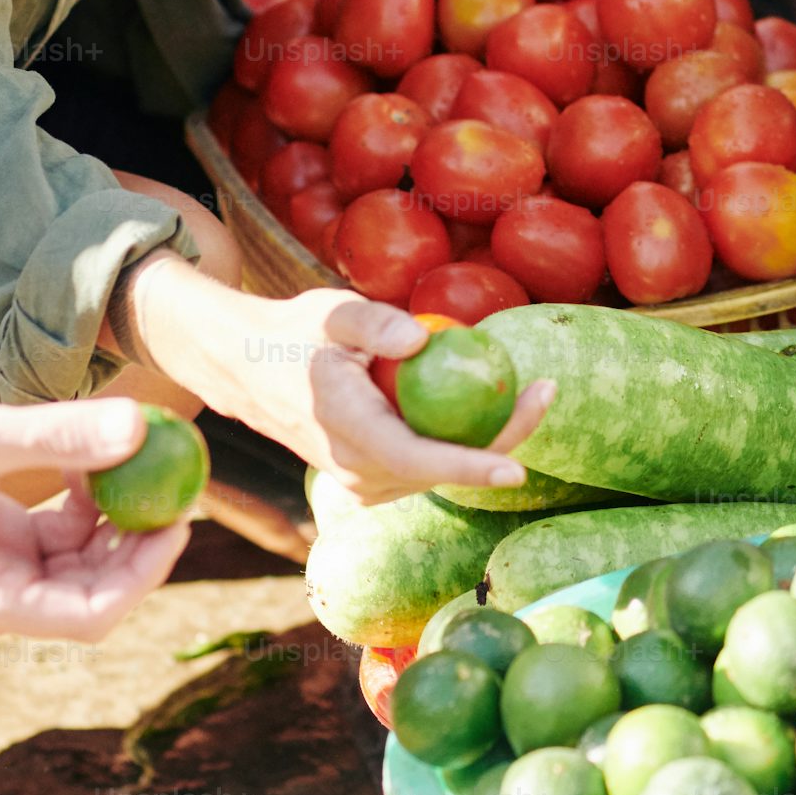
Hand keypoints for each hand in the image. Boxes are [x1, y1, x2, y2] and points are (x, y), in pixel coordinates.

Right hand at [0, 388, 188, 643]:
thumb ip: (60, 436)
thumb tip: (141, 427)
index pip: (90, 613)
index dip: (145, 572)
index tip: (178, 519)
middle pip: (92, 593)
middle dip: (136, 543)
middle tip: (175, 485)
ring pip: (78, 564)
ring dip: (112, 519)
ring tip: (129, 457)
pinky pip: (57, 538)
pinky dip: (82, 504)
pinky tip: (89, 459)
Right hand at [134, 269, 553, 504]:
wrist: (248, 369)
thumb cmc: (294, 333)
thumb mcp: (329, 312)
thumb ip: (372, 322)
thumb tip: (424, 338)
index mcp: (347, 431)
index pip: (417, 461)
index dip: (470, 469)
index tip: (516, 469)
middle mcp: (355, 471)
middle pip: (443, 470)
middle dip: (505, 441)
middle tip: (548, 391)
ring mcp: (362, 482)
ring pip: (440, 471)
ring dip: (491, 440)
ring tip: (536, 391)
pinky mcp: (371, 479)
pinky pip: (427, 464)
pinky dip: (463, 439)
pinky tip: (494, 401)